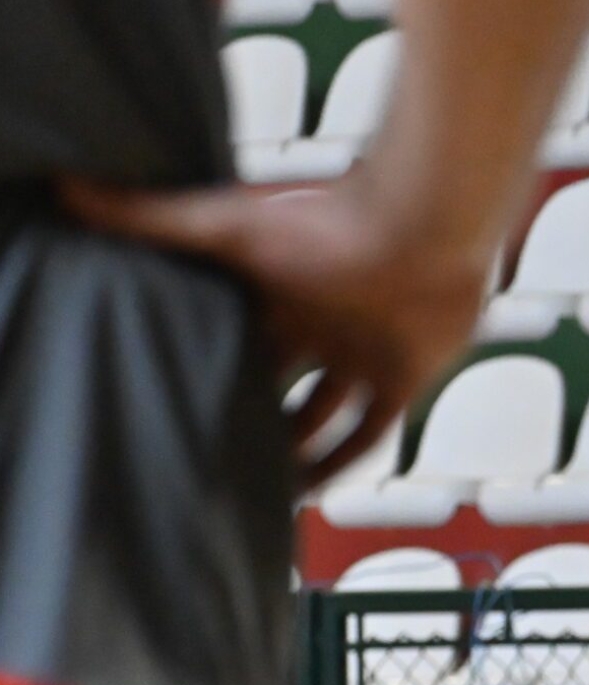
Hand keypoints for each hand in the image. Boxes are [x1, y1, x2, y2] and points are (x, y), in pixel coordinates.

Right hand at [60, 173, 491, 489]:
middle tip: (204, 455)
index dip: (200, 367)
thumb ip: (152, 218)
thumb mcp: (226, 228)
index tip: (164, 400)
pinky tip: (310, 491)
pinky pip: (369, 434)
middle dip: (244, 414)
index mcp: (276, 294)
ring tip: (251, 485)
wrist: (422, 230)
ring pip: (319, 414)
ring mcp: (361, 355)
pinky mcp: (401, 380)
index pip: (229, 339)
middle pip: (272, 382)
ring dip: (292, 448)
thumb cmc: (325, 224)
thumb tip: (69, 192)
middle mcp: (317, 326)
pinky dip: (342, 462)